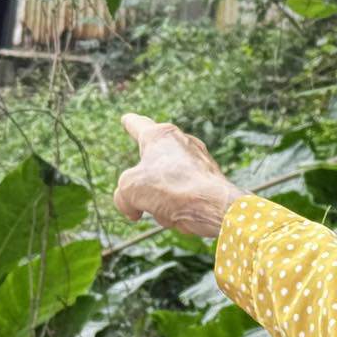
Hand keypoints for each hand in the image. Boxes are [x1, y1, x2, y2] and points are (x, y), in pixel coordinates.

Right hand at [113, 113, 243, 238]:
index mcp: (160, 136)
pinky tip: (182, 217)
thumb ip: (123, 196)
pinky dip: (178, 208)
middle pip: (152, 163)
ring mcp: (199, 161)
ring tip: (167, 210)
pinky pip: (183, 197)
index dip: (129, 124)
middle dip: (145, 185)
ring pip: (166, 185)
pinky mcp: (210, 180)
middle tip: (142, 199)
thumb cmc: (170, 189)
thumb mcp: (130, 190)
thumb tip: (134, 209)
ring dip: (160, 202)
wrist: (213, 207)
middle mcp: (182, 143)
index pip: (138, 126)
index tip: (127, 119)